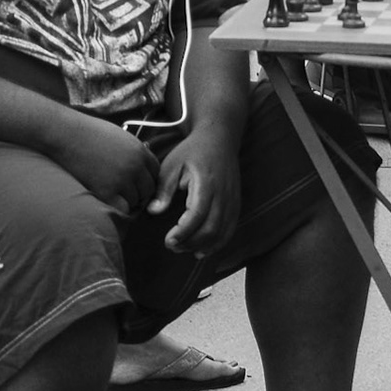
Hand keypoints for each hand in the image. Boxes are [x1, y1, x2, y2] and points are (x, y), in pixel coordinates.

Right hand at [57, 115, 163, 214]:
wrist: (65, 134)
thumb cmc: (88, 132)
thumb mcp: (118, 136)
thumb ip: (133, 151)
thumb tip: (141, 162)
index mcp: (139, 151)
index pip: (155, 172)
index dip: (146, 178)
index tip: (136, 182)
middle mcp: (135, 166)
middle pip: (148, 189)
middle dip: (139, 192)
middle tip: (125, 193)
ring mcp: (121, 180)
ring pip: (135, 201)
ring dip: (126, 201)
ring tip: (113, 196)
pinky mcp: (106, 192)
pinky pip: (121, 209)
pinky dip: (117, 208)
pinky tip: (107, 201)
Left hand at [150, 131, 239, 252]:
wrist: (220, 140)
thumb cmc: (193, 151)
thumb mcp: (172, 164)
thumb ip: (164, 189)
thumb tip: (153, 212)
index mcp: (206, 183)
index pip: (197, 215)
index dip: (183, 232)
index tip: (168, 241)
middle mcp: (223, 194)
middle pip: (211, 228)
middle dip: (191, 242)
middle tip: (171, 246)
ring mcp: (232, 200)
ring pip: (222, 232)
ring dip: (203, 246)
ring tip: (183, 249)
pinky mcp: (236, 204)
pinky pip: (230, 230)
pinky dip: (217, 244)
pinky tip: (202, 250)